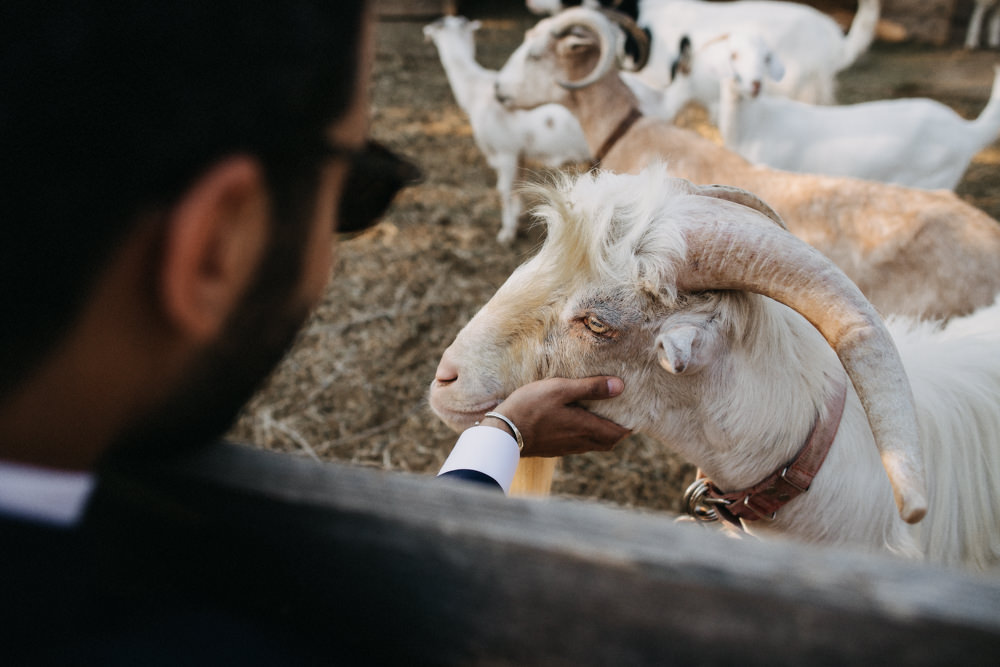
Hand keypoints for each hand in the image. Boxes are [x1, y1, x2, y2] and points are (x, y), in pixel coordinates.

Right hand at [482, 376, 629, 456]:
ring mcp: (564, 448)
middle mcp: (578, 442)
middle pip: (606, 443)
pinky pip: (576, 445)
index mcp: (584, 427)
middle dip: (616, 432)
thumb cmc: (531, 407)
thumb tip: (620, 386)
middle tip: (620, 417)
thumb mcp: (560, 389)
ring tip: (600, 418)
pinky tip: (575, 424)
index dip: (628, 427)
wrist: (503, 433)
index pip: (616, 434)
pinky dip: (584, 436)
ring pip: (591, 445)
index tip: (634, 415)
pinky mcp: (552, 448)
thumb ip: (590, 388)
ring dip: (600, 435)